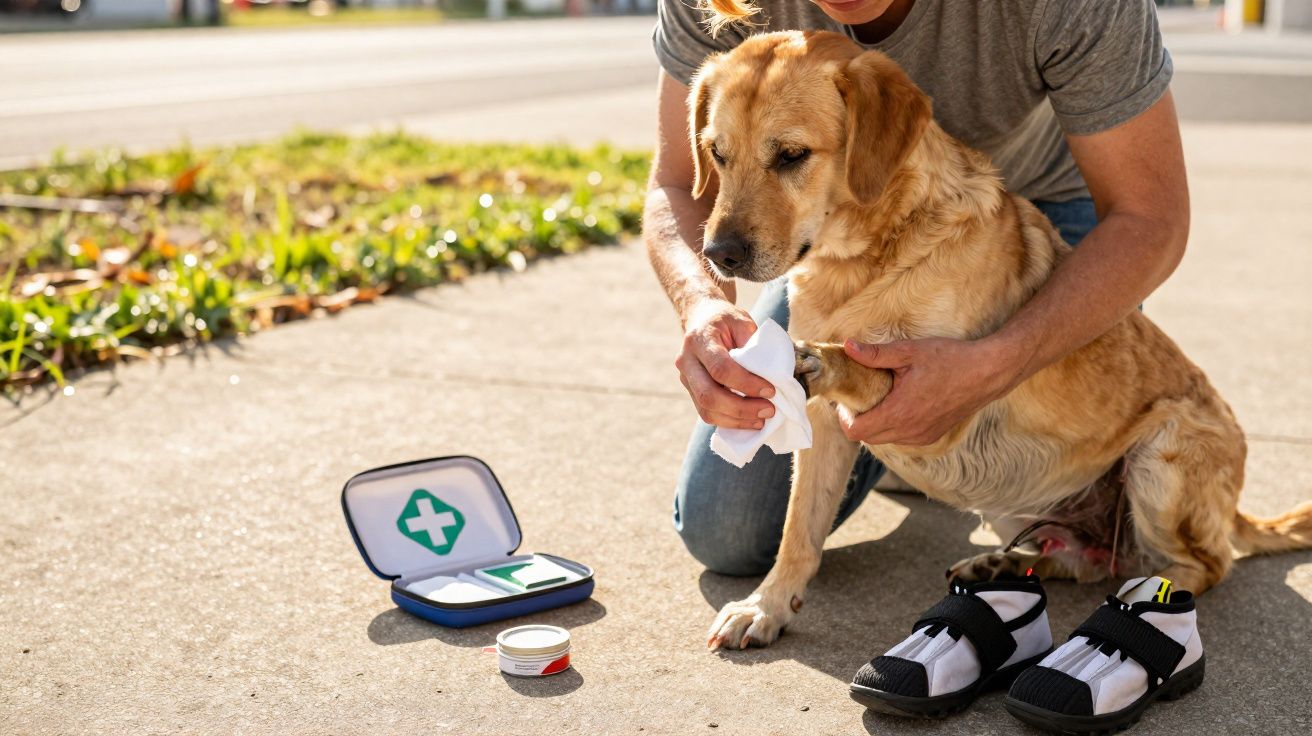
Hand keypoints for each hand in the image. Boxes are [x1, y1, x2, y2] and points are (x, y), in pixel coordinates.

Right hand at [675, 299, 775, 428]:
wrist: (701, 319)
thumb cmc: (726, 321)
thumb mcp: (742, 321)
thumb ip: (753, 345)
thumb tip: (770, 376)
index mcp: (699, 339)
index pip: (720, 369)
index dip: (746, 384)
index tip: (771, 390)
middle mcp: (687, 361)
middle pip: (708, 395)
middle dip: (741, 409)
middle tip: (768, 410)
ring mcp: (685, 379)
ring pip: (706, 410)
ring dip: (736, 420)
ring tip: (761, 420)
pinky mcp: (691, 392)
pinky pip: (707, 413)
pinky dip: (730, 422)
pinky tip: (749, 421)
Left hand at [838, 337, 1022, 445]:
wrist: (987, 373)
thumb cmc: (950, 359)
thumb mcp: (909, 352)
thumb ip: (876, 354)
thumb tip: (847, 347)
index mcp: (899, 413)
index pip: (856, 431)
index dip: (845, 417)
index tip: (847, 398)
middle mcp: (909, 431)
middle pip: (867, 438)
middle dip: (858, 419)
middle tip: (860, 395)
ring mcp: (922, 436)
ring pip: (884, 439)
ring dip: (876, 424)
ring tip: (880, 397)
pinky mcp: (932, 436)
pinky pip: (902, 438)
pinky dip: (894, 426)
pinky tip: (900, 403)